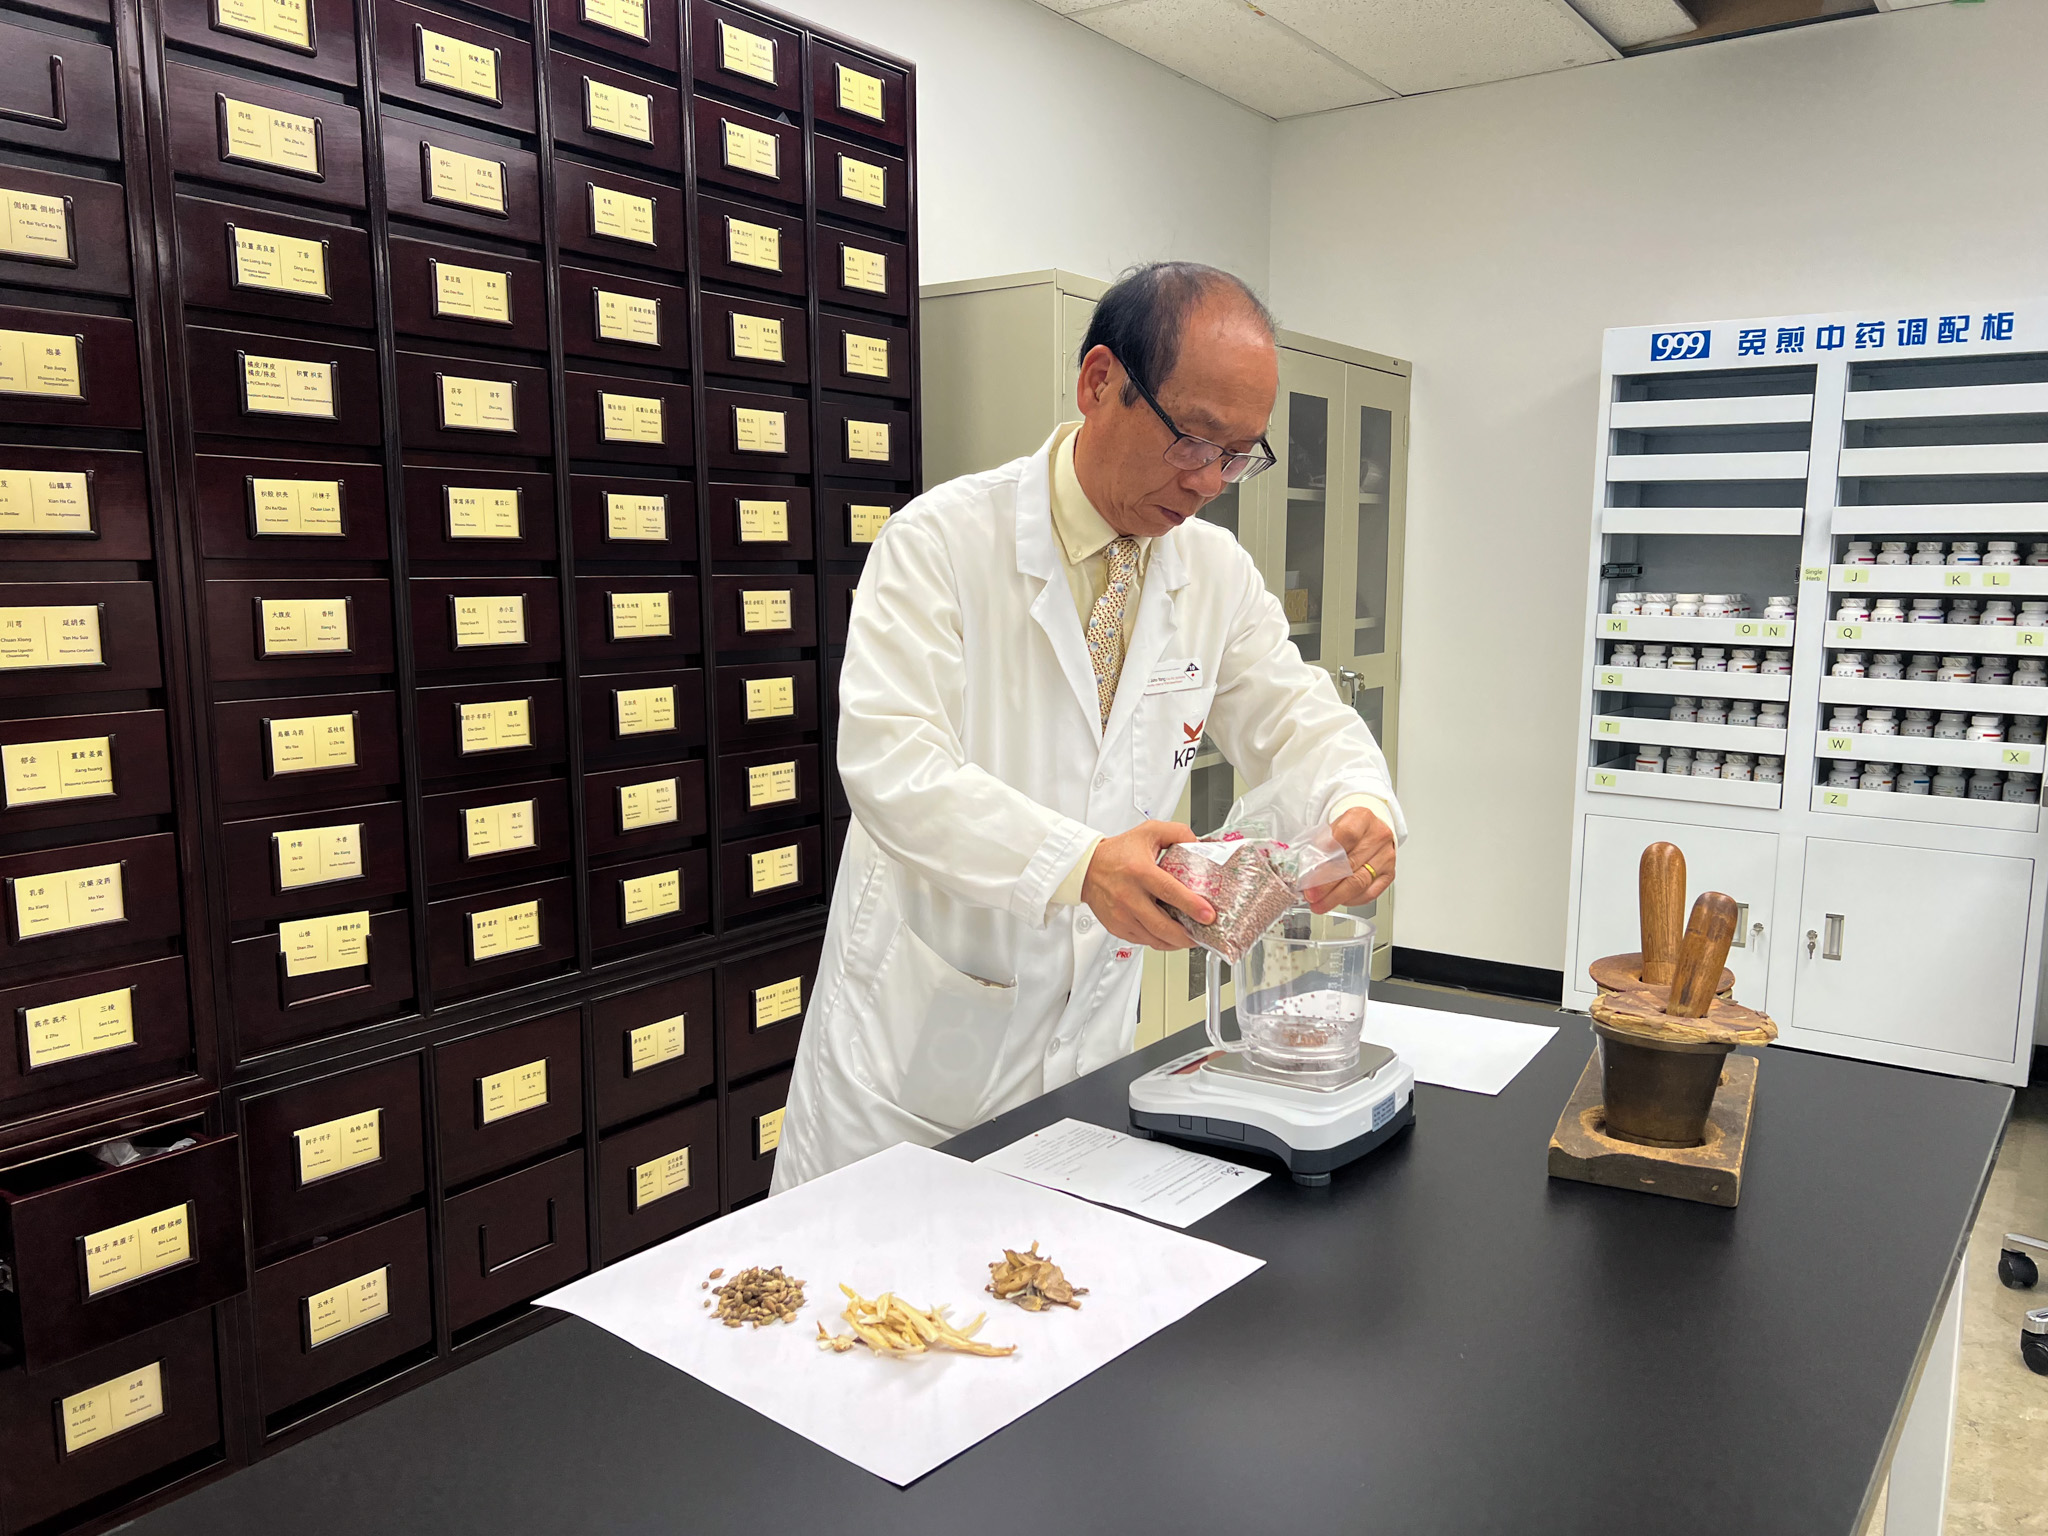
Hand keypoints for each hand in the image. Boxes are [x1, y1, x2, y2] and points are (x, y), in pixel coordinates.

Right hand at [1080, 820, 1216, 949]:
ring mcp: (1122, 915)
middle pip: (1162, 925)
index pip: (1169, 891)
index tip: (1208, 915)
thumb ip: (1177, 833)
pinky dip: (1161, 941)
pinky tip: (1170, 935)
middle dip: (1187, 935)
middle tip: (1203, 934)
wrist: (1087, 868)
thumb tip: (1198, 844)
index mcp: (1139, 872)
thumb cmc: (1118, 852)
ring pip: (1154, 938)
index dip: (1191, 905)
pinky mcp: (1117, 927)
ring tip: (1191, 937)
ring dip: (1176, 942)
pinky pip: (1144, 941)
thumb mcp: (1149, 832)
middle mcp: (1129, 896)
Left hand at [1305, 807, 1395, 912]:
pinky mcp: (1389, 874)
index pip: (1346, 836)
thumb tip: (1308, 870)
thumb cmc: (1349, 829)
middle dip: (1327, 884)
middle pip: (1351, 864)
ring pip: (1360, 882)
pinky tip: (1338, 901)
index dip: (1327, 855)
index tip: (1311, 871)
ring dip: (1337, 897)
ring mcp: (1386, 856)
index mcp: (1362, 818)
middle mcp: (1378, 836)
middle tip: (1311, 894)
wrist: (1371, 829)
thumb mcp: (1332, 827)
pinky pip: (1370, 893)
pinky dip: (1351, 900)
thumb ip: (1321, 845)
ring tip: (1320, 903)